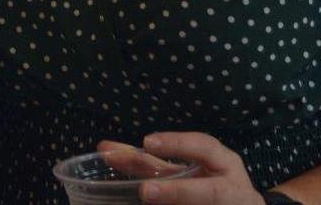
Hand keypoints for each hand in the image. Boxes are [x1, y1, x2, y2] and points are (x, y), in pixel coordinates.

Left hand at [98, 134, 262, 203]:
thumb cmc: (210, 182)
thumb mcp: (187, 166)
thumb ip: (153, 162)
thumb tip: (107, 151)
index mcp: (224, 162)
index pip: (205, 146)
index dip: (177, 144)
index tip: (147, 142)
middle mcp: (233, 187)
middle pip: (210, 192)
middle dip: (177, 191)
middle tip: (145, 191)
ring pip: (208, 202)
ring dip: (178, 201)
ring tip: (148, 195)